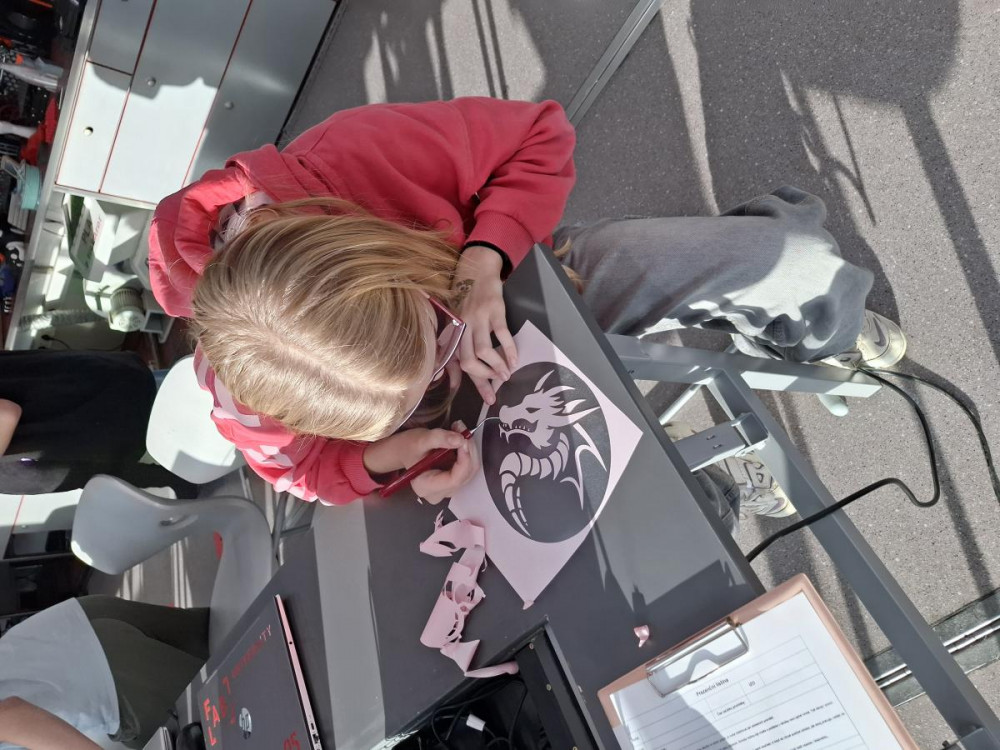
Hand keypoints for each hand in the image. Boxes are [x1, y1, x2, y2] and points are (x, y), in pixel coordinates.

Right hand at [411, 421, 480, 503]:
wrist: (405, 450)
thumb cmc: (409, 447)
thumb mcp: (420, 439)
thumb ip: (439, 438)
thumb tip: (460, 440)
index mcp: (425, 487)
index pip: (454, 480)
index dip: (464, 460)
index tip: (464, 441)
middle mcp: (438, 493)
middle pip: (465, 475)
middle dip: (468, 450)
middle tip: (462, 430)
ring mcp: (448, 490)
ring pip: (470, 471)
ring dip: (469, 449)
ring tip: (459, 431)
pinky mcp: (454, 482)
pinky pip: (469, 468)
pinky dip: (468, 452)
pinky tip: (460, 440)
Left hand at [452, 245, 517, 404]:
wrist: (476, 270)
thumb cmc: (467, 298)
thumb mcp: (460, 321)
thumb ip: (461, 344)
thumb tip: (463, 373)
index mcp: (455, 332)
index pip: (460, 364)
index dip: (475, 383)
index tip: (489, 398)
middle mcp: (463, 327)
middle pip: (468, 361)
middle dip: (485, 378)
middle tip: (500, 384)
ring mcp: (477, 318)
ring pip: (483, 351)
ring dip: (497, 366)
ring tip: (508, 373)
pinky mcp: (493, 309)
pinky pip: (501, 334)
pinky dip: (509, 350)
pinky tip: (515, 359)